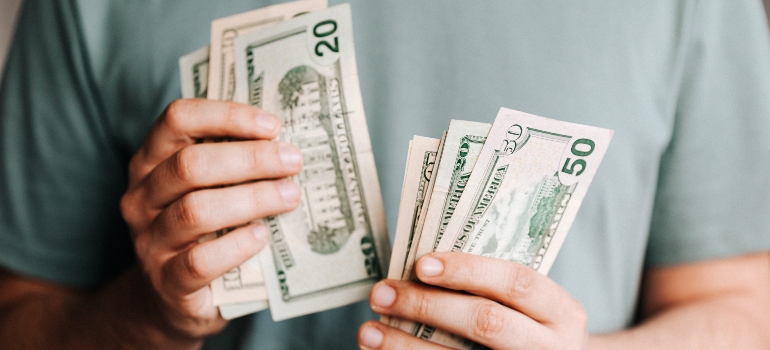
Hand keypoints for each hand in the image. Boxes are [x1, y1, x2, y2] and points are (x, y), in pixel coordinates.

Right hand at [120, 99, 301, 340]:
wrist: (176, 300)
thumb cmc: (205, 232)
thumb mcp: (211, 190)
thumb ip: (235, 164)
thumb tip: (289, 143)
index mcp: (151, 161)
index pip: (178, 119)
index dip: (227, 116)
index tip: (273, 126)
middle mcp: (142, 197)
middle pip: (190, 165)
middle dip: (250, 159)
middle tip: (293, 162)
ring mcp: (149, 241)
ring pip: (195, 211)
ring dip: (251, 199)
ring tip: (290, 196)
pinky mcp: (166, 282)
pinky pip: (199, 261)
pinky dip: (236, 246)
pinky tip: (262, 236)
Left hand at [358, 252, 587, 348]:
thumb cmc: (529, 328)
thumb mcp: (530, 308)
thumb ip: (492, 288)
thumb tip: (418, 267)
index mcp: (562, 312)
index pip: (516, 282)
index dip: (468, 270)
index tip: (421, 263)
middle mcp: (552, 347)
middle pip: (486, 323)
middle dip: (427, 306)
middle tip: (380, 293)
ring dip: (406, 346)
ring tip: (368, 332)